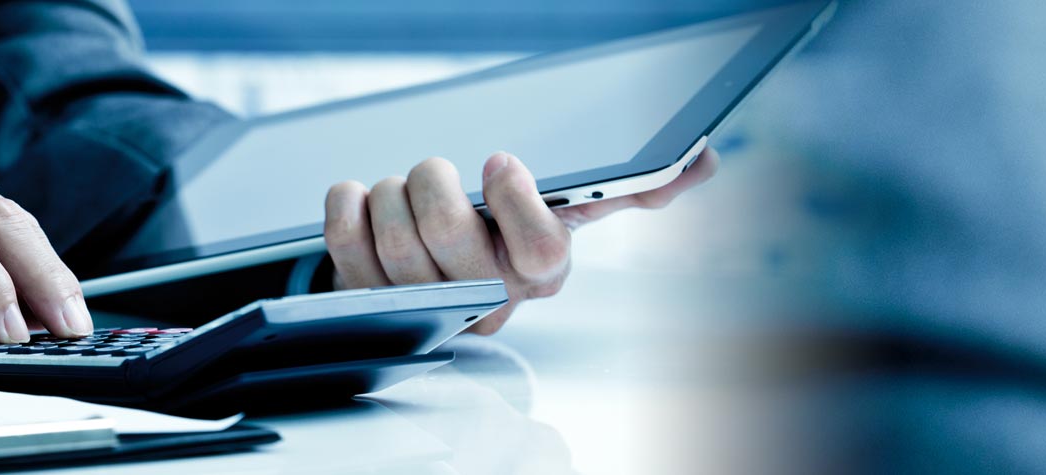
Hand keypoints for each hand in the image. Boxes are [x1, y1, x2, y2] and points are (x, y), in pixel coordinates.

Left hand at [323, 147, 718, 333]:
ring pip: (395, 235)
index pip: (540, 248)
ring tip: (403, 187)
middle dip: (433, 182)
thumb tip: (701, 163)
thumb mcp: (566, 211)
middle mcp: (484, 294)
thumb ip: (627, 186)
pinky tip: (363, 195)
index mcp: (539, 271)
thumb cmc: (504, 235)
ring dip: (392, 192)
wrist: (438, 282)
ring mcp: (421, 300)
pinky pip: (345, 243)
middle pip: (447, 234)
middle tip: (435, 170)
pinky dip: (348, 204)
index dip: (516, 200)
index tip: (500, 160)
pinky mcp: (366, 295)